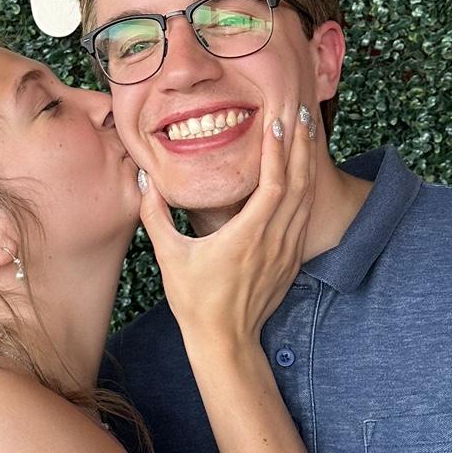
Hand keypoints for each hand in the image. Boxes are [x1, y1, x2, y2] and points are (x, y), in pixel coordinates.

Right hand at [138, 105, 316, 352]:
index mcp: (247, 237)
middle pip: (299, 184)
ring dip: (306, 163)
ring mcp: (286, 252)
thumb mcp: (170, 256)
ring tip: (306, 133)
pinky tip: (302, 173)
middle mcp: (274, 242)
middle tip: (300, 111)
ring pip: (306, 199)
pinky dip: (306, 190)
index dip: (277, 151)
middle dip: (300, 145)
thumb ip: (156, 215)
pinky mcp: (291, 261)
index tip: (276, 121)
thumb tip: (144, 180)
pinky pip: (304, 217)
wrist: (225, 342)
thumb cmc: (195, 301)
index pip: (273, 185)